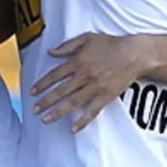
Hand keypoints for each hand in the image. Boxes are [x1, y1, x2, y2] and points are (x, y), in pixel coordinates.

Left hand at [31, 32, 159, 131]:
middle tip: (34, 110)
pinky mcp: (106, 96)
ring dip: (57, 112)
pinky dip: (83, 120)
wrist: (134, 54)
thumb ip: (67, 45)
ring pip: (72, 102)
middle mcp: (83, 75)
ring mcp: (95, 87)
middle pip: (60, 91)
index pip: (54, 75)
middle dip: (45, 101)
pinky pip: (92, 111)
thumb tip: (51, 52)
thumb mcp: (87, 38)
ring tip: (45, 120)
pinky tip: (73, 128)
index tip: (32, 92)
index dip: (42, 84)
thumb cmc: (111, 44)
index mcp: (77, 61)